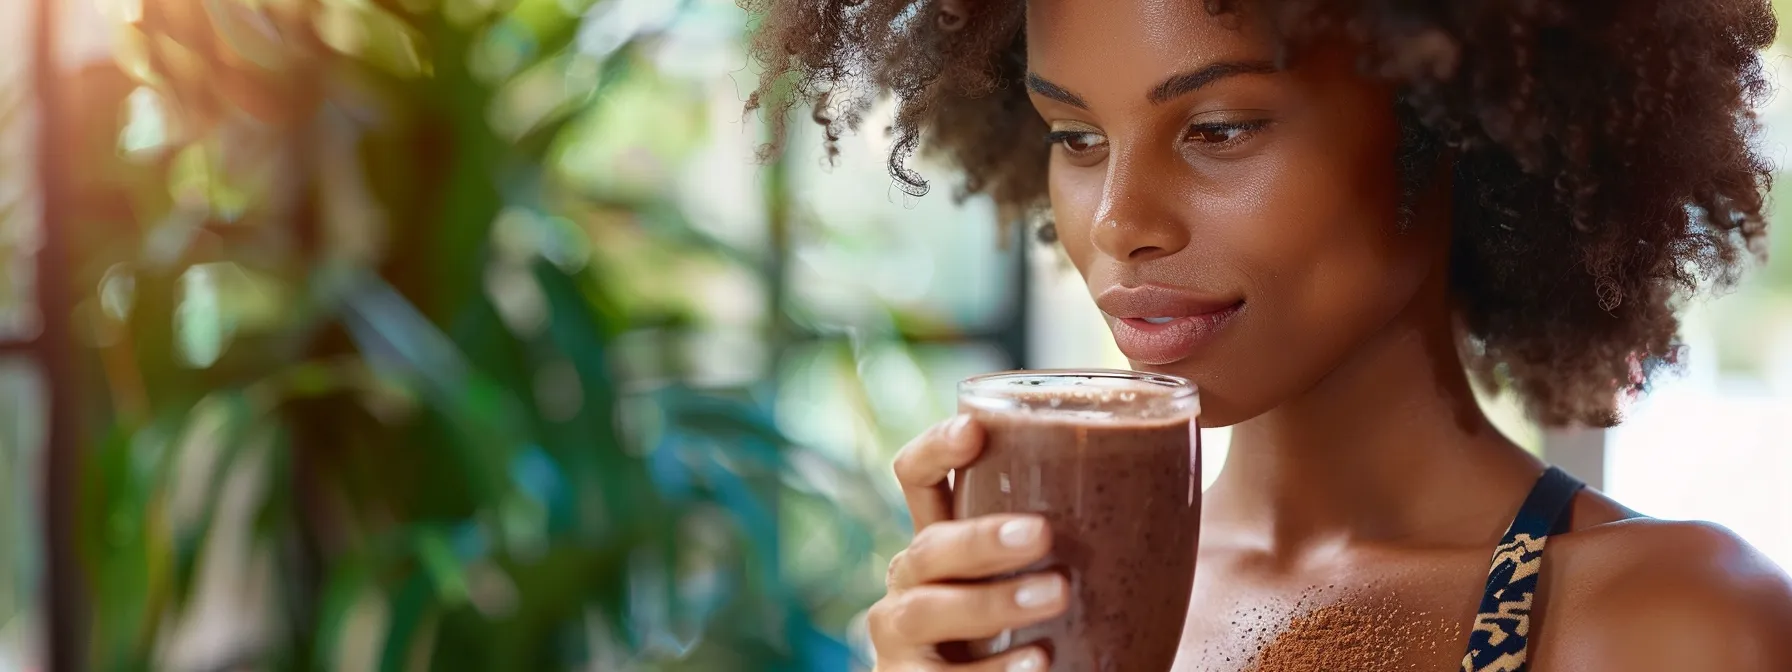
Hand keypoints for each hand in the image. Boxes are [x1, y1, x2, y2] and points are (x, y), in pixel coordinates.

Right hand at [868, 415, 1064, 670]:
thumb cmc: (1037, 620)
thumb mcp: (1043, 567)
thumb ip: (1077, 523)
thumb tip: (1180, 449)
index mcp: (943, 536)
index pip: (918, 478)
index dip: (936, 449)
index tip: (975, 430)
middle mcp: (914, 580)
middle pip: (930, 545)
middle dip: (982, 538)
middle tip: (1043, 534)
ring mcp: (904, 635)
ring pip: (928, 609)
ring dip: (993, 602)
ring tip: (1057, 595)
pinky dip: (993, 670)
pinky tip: (1039, 661)